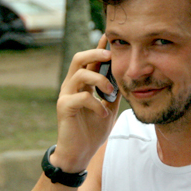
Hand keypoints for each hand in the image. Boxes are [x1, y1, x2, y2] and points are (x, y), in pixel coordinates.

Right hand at [51, 35, 120, 172]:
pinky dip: (95, 104)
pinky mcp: (64, 108)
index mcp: (82, 85)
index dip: (98, 48)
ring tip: (110, 92)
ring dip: (99, 81)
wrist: (79, 153)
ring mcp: (66, 96)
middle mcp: (71, 86)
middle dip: (95, 53)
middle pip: (78, 59)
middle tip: (110, 56)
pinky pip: (81, 97)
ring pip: (80, 75)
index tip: (109, 37)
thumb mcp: (109, 108)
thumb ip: (114, 93)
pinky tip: (103, 114)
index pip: (89, 61)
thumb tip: (127, 78)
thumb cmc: (92, 131)